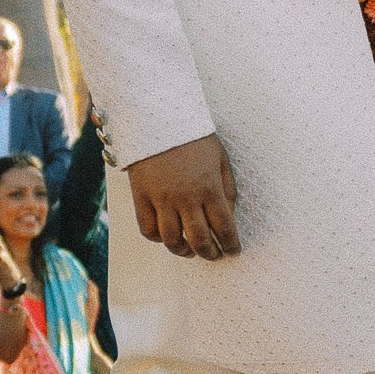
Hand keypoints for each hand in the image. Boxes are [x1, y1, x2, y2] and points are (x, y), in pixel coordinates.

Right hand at [129, 133, 239, 259]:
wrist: (157, 117)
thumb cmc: (194, 138)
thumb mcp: (220, 159)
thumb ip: (227, 189)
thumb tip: (229, 216)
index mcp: (210, 188)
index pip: (224, 227)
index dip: (230, 244)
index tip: (233, 251)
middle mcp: (186, 198)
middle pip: (199, 240)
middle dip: (210, 253)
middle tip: (214, 256)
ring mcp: (161, 199)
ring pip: (172, 240)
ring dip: (183, 251)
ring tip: (190, 251)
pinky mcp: (141, 197)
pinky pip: (147, 229)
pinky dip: (157, 239)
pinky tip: (167, 236)